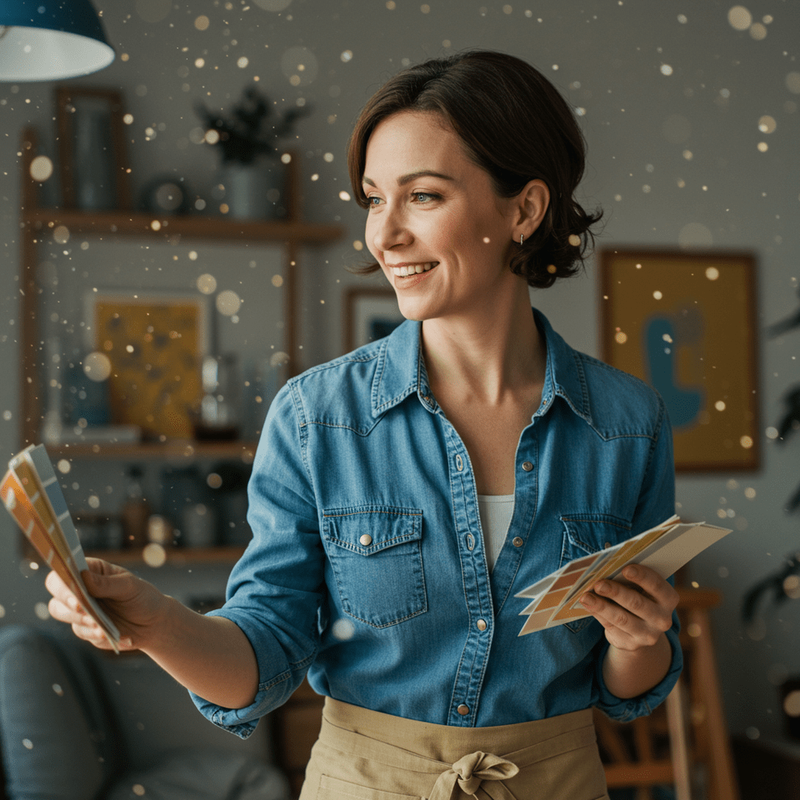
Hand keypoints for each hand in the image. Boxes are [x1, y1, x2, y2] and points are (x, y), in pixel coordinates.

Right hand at [46, 557, 167, 651]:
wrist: (152, 623)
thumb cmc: (142, 597)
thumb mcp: (129, 586)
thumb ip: (107, 583)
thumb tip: (83, 577)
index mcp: (91, 571)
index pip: (65, 570)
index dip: (64, 579)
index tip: (74, 589)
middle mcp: (81, 589)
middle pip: (57, 593)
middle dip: (67, 602)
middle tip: (81, 608)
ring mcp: (81, 609)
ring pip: (62, 613)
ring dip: (79, 619)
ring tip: (99, 624)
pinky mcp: (84, 628)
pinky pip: (80, 631)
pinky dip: (93, 633)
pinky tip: (107, 633)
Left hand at [579, 564, 677, 651]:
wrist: (640, 629)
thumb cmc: (638, 596)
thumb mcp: (642, 588)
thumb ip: (630, 579)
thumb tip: (606, 569)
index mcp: (668, 599)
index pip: (657, 585)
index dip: (642, 576)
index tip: (625, 568)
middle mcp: (662, 619)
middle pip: (637, 603)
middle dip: (616, 592)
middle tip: (599, 584)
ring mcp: (648, 634)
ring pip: (622, 618)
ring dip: (602, 606)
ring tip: (586, 597)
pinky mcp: (631, 644)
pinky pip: (611, 627)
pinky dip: (597, 614)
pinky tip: (587, 605)